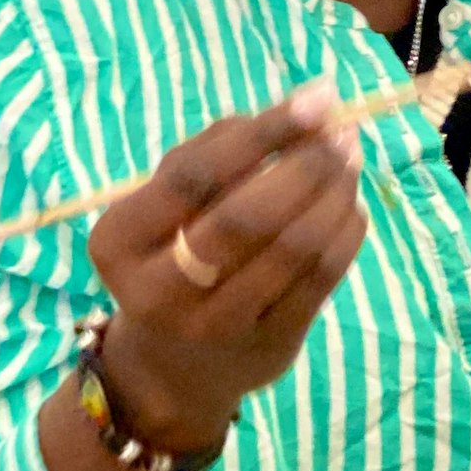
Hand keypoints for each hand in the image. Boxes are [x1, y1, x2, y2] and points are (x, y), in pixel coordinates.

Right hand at [84, 80, 365, 451]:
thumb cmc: (169, 257)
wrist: (170, 370)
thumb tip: (305, 108)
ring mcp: (217, 327)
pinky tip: (351, 205)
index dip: (262, 134)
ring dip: (335, 194)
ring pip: (294, 249)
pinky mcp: (269, 347)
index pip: (194, 178)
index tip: (316, 99)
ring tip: (350, 161)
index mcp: (119, 242)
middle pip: (247, 218)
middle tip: (341, 134)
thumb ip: (218, 150)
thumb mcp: (165, 205)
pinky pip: (321, 279)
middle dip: (306, 166)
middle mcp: (160, 292)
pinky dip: (345, 232)